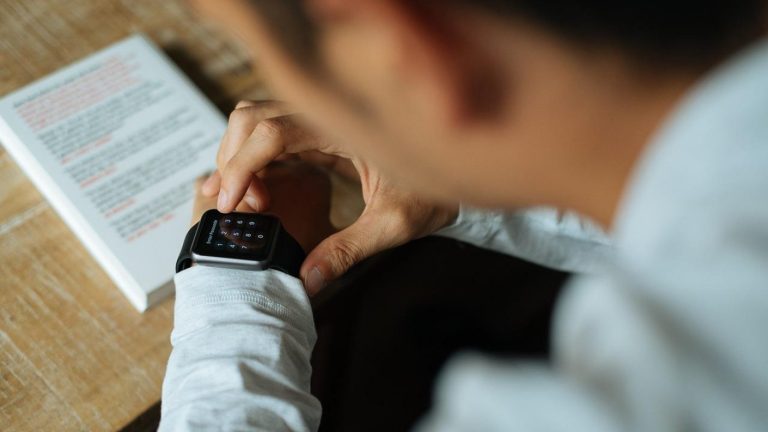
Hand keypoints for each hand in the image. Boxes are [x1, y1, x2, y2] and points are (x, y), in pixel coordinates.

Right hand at [203, 100, 457, 293]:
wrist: (462, 163)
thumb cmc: (437, 185)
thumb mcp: (396, 222)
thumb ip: (350, 249)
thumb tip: (307, 280)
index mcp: (342, 124)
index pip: (271, 132)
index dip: (242, 167)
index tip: (230, 204)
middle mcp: (326, 113)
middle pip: (252, 118)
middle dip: (232, 160)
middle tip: (239, 207)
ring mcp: (322, 120)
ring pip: (257, 121)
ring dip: (239, 157)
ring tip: (248, 201)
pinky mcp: (322, 134)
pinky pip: (275, 137)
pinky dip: (255, 160)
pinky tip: (253, 192)